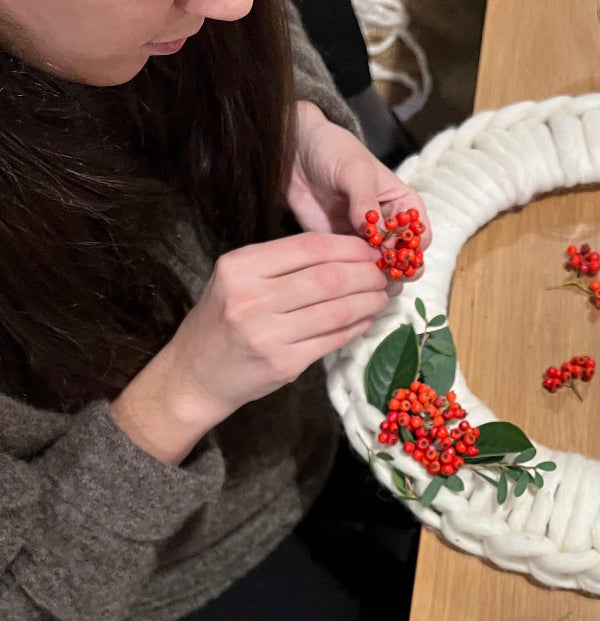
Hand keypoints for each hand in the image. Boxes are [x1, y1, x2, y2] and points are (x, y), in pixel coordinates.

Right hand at [111, 233, 385, 463]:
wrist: (195, 374)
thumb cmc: (223, 319)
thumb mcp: (239, 279)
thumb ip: (284, 264)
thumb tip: (348, 252)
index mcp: (241, 267)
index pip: (309, 247)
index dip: (349, 247)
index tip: (371, 249)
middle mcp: (252, 299)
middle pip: (329, 278)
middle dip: (366, 274)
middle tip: (383, 274)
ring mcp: (268, 335)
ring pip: (337, 311)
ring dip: (368, 301)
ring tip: (381, 296)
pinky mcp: (284, 364)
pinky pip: (333, 340)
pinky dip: (357, 326)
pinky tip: (366, 318)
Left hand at [287, 102, 431, 269]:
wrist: (296, 152)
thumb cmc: (334, 152)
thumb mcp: (355, 171)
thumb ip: (366, 202)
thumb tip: (374, 233)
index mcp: (404, 206)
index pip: (421, 237)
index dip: (412, 249)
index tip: (394, 251)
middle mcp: (391, 227)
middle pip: (407, 260)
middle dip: (399, 270)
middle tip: (381, 270)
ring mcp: (367, 241)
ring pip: (383, 272)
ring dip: (377, 279)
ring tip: (362, 274)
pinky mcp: (343, 249)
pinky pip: (354, 271)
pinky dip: (354, 278)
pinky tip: (346, 275)